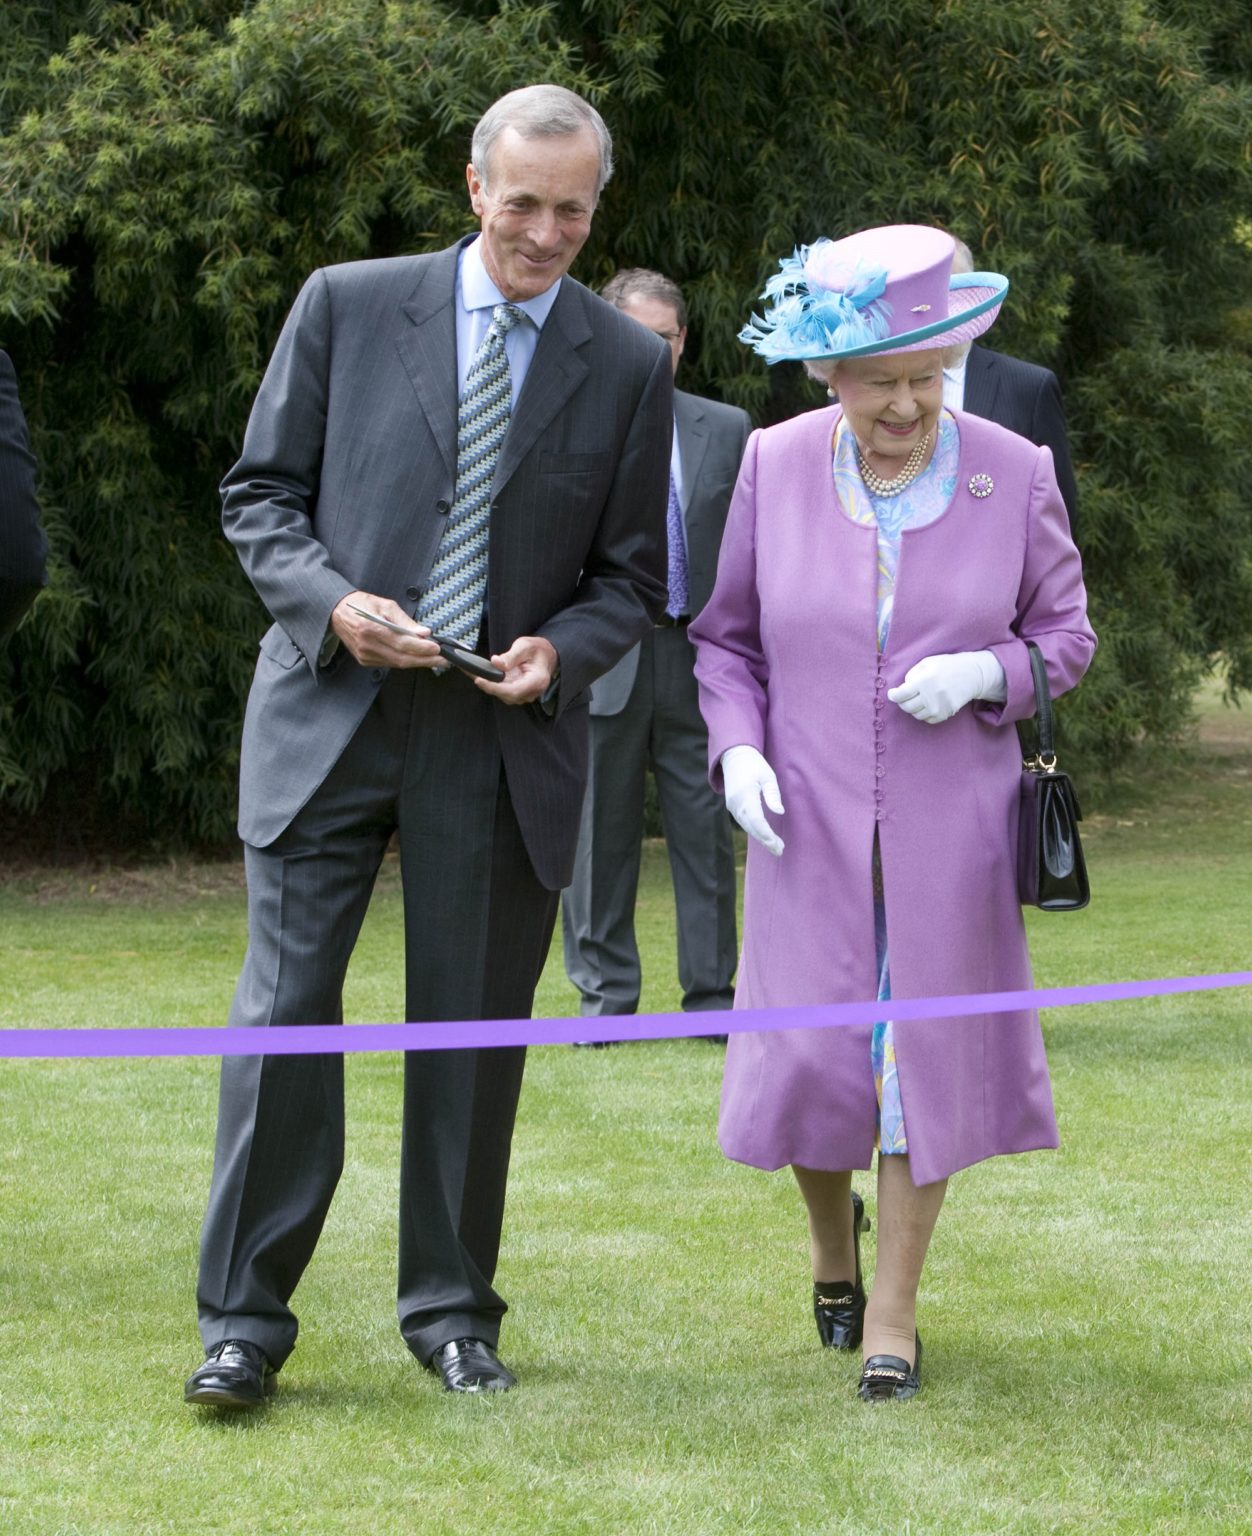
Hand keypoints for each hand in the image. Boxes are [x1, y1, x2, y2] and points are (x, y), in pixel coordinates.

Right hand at [330, 592, 442, 668]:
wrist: (337, 612)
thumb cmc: (362, 604)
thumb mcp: (385, 605)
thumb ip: (405, 621)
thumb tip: (423, 632)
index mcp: (370, 628)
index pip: (402, 643)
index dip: (421, 648)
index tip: (437, 647)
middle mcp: (367, 645)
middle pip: (401, 658)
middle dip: (425, 660)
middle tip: (443, 659)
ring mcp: (365, 655)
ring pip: (397, 664)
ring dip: (418, 662)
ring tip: (435, 660)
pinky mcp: (365, 661)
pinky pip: (390, 664)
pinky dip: (405, 661)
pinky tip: (417, 658)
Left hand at [474, 635, 558, 705]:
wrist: (546, 655)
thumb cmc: (537, 650)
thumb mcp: (525, 646)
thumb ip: (511, 655)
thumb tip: (495, 662)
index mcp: (537, 681)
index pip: (513, 690)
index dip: (494, 687)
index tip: (479, 680)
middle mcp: (531, 692)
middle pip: (506, 695)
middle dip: (488, 686)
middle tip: (471, 673)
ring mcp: (525, 695)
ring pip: (503, 695)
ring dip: (488, 685)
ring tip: (473, 673)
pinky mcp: (517, 693)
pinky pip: (502, 691)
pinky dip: (491, 684)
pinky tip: (481, 675)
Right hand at [720, 744, 784, 855]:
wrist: (734, 756)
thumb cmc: (754, 765)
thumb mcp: (767, 776)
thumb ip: (773, 794)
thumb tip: (779, 812)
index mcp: (745, 794)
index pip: (755, 819)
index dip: (766, 834)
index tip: (776, 844)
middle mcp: (736, 803)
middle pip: (751, 827)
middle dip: (765, 840)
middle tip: (780, 850)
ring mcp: (732, 806)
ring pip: (747, 826)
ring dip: (760, 837)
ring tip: (776, 847)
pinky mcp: (732, 806)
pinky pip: (744, 822)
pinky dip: (754, 830)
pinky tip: (765, 837)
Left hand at [887, 650, 1005, 724]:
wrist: (972, 675)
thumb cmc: (947, 666)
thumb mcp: (927, 663)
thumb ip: (912, 674)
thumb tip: (901, 689)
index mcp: (924, 681)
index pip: (900, 695)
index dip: (893, 695)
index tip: (892, 693)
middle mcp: (930, 696)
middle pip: (906, 707)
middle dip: (902, 702)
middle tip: (905, 696)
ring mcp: (938, 707)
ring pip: (916, 714)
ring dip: (913, 708)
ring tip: (919, 698)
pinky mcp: (945, 714)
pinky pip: (927, 719)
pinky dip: (924, 713)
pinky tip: (928, 704)